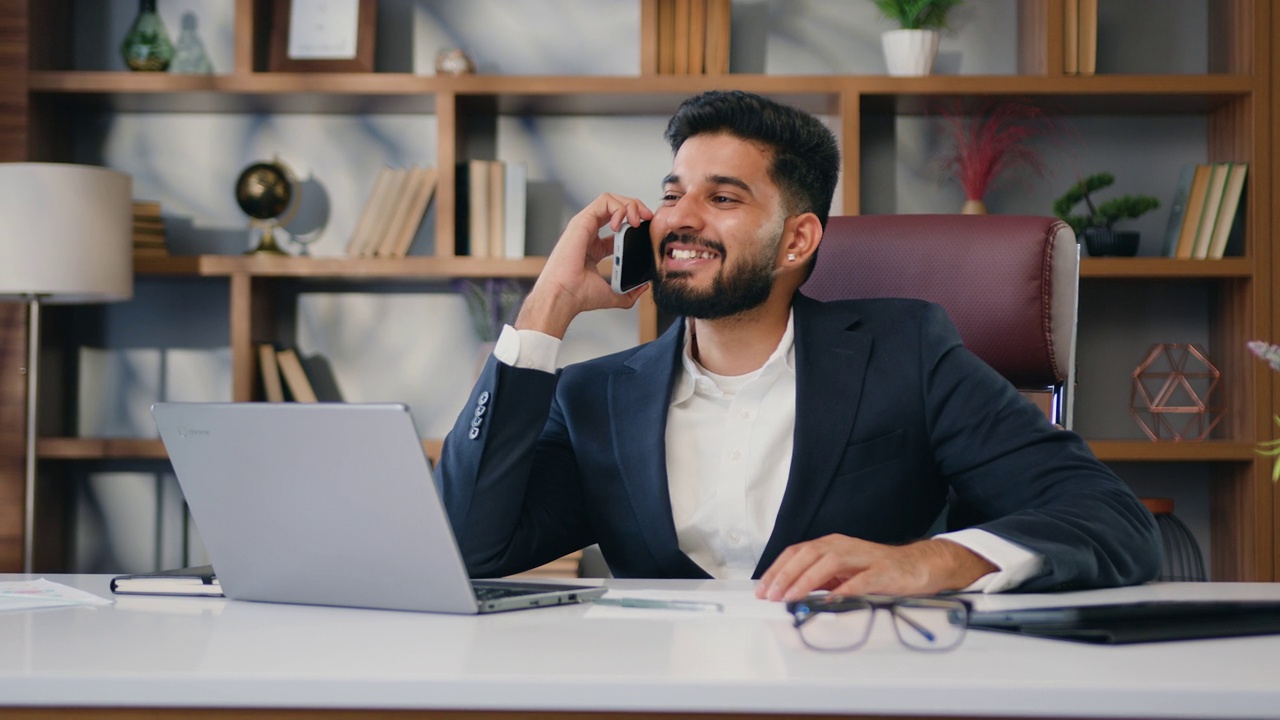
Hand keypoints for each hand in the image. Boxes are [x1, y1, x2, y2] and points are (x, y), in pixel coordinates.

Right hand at [515, 194, 653, 337]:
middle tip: (647, 218)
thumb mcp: (612, 293)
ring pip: (610, 200)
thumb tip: (643, 287)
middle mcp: (588, 234)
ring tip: (636, 220)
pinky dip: (619, 207)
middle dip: (635, 208)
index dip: (634, 224)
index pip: (617, 226)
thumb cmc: (579, 295)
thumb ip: (629, 292)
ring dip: (629, 205)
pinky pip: (604, 201)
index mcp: (594, 248)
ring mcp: (584, 226)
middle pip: (615, 208)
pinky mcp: (582, 221)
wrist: (565, 297)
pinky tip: (622, 223)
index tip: (647, 231)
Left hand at [754, 534, 996, 601]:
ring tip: (792, 598)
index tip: (762, 589)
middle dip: (785, 576)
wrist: (916, 566)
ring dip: (806, 581)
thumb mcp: (841, 574)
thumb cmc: (876, 571)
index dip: (777, 570)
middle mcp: (843, 546)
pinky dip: (844, 590)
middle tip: (771, 596)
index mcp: (830, 545)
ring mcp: (862, 557)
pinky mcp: (881, 571)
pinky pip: (860, 580)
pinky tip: (831, 601)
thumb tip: (788, 594)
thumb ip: (818, 580)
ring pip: (828, 563)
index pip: (796, 552)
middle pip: (807, 555)